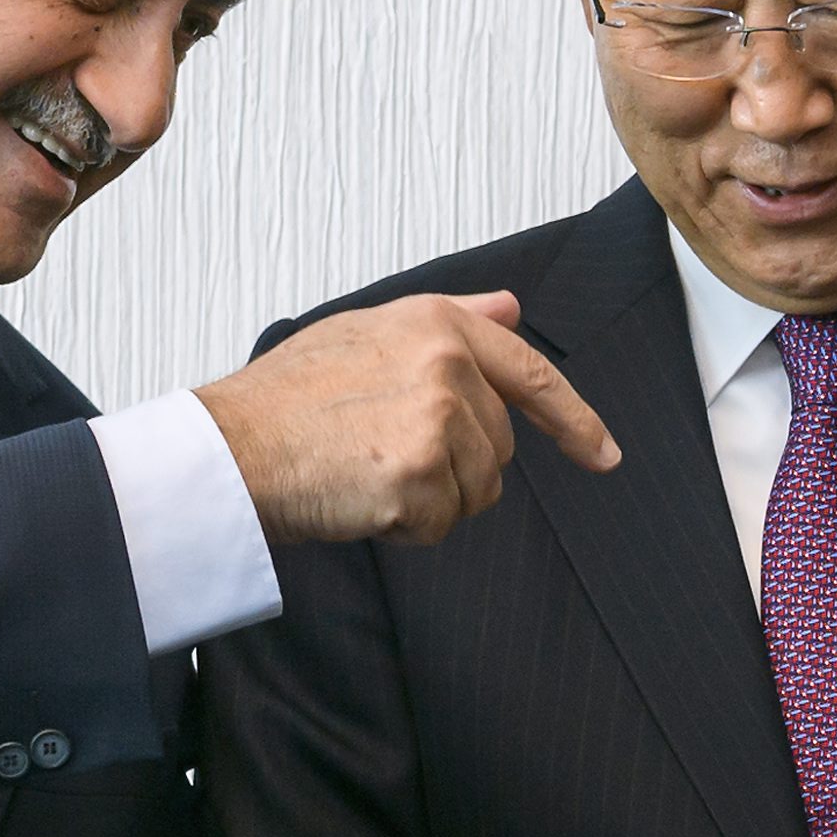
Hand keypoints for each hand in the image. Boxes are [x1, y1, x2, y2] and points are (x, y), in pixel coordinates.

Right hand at [198, 291, 618, 545]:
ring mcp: (436, 419)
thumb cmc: (289, 398)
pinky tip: (359, 498)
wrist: (231, 446)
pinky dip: (406, 527)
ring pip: (477, 492)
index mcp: (438, 322)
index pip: (531, 374)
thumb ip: (453, 321)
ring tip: (365, 471)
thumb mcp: (370, 333)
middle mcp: (447, 363)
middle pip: (499, 449)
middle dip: (454, 468)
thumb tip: (512, 309)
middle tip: (379, 454)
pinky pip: (442, 524)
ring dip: (430, 499)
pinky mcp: (420, 475)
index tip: (604, 455)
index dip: (574, 421)